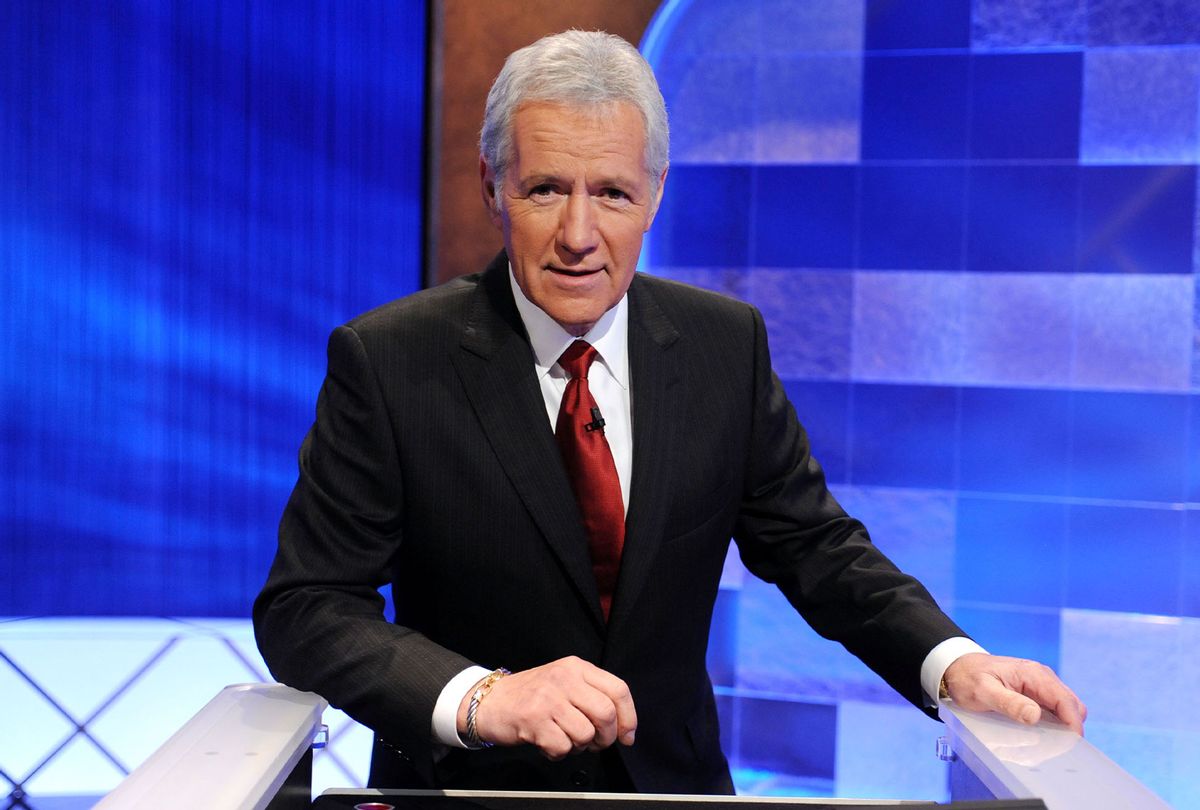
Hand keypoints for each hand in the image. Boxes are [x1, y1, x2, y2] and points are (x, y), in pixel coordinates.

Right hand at [458, 656, 636, 759]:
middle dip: (606, 737)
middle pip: (606, 713)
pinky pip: (563, 747)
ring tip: (566, 739)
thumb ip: (592, 695)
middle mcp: (564, 678)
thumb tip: (623, 727)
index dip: (628, 717)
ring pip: (586, 734)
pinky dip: (559, 753)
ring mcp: (548, 698)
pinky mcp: (534, 720)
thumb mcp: (565, 682)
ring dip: (580, 746)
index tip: (627, 736)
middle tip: (595, 743)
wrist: (491, 701)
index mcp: (577, 667)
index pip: (618, 689)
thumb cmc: (532, 695)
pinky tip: (548, 743)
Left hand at [943, 653, 1086, 734]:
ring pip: (1065, 708)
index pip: (1065, 700)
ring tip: (1048, 744)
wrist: (957, 667)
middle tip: (1056, 748)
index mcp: (1033, 674)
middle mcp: (1041, 677)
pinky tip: (1040, 735)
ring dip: (1062, 726)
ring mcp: (1040, 685)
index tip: (1071, 744)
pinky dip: (1053, 723)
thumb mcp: (983, 692)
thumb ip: (1009, 703)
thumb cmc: (968, 678)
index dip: (1073, 723)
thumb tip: (1035, 716)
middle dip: (1070, 726)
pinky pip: (1053, 710)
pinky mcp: (1035, 693)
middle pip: (1071, 705)